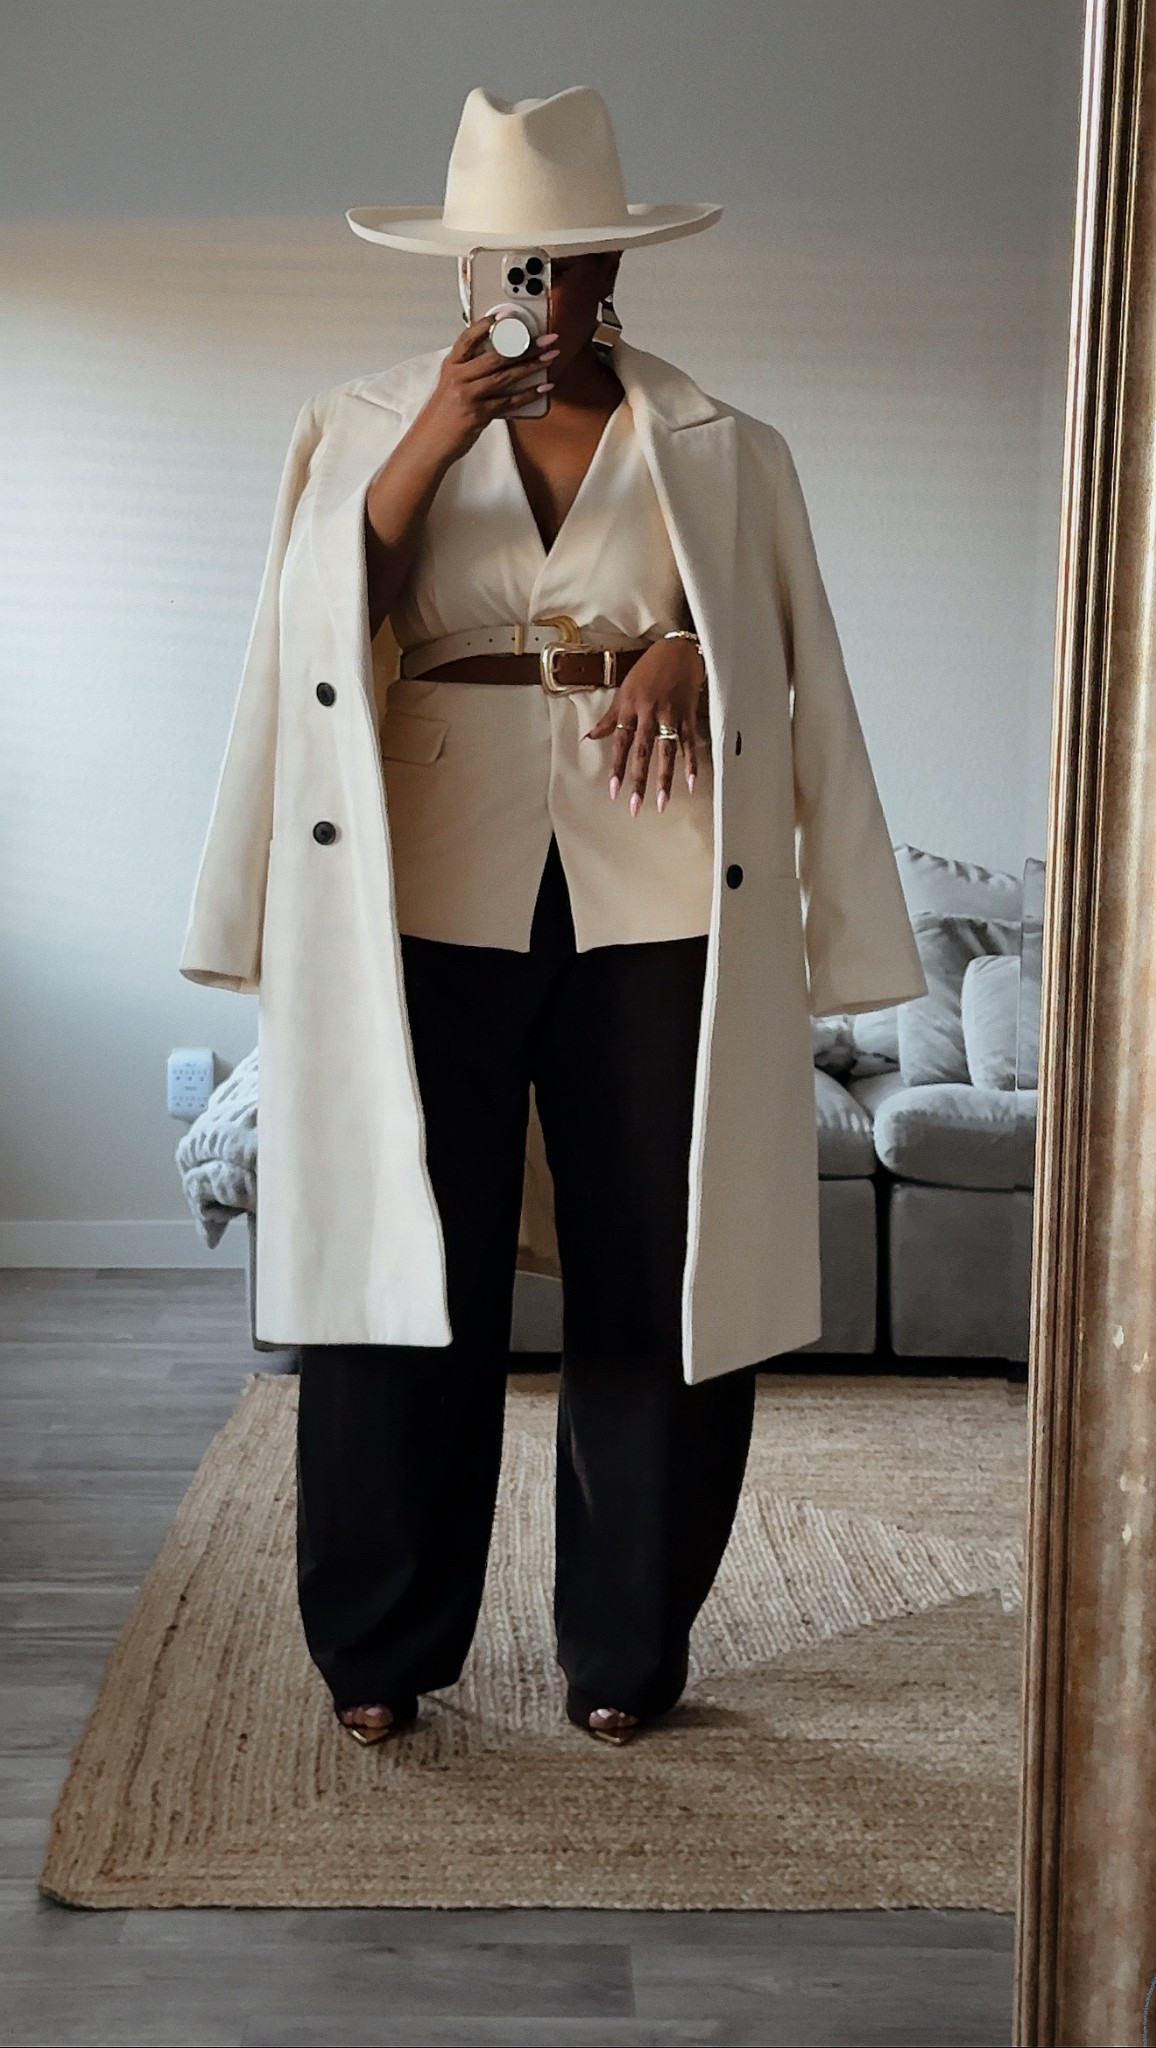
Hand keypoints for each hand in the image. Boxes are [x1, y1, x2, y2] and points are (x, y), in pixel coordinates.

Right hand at [409, 315, 559, 468]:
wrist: (429, 443)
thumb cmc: (442, 415)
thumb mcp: (451, 385)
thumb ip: (470, 370)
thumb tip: (500, 358)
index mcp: (451, 365)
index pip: (469, 337)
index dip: (488, 324)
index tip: (507, 314)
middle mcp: (459, 376)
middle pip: (496, 355)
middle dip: (525, 345)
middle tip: (546, 338)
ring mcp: (468, 395)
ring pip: (505, 376)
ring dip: (531, 366)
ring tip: (550, 357)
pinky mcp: (478, 414)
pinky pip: (509, 402)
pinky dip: (529, 394)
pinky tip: (543, 388)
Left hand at [583, 636, 706, 812]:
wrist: (678, 649)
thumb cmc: (648, 669)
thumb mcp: (624, 690)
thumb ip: (610, 717)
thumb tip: (589, 737)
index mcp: (631, 707)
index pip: (621, 742)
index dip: (618, 767)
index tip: (614, 791)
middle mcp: (650, 712)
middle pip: (643, 751)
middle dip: (639, 780)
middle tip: (635, 806)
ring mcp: (671, 714)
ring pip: (667, 751)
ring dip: (665, 778)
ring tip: (662, 802)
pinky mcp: (689, 714)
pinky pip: (690, 742)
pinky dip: (691, 762)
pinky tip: (691, 782)